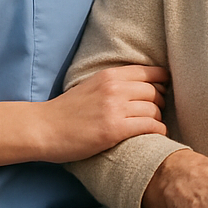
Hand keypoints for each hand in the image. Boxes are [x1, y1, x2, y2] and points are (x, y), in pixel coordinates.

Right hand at [40, 65, 167, 161]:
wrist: (44, 128)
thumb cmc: (66, 111)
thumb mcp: (91, 86)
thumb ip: (113, 84)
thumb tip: (140, 87)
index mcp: (109, 75)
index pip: (150, 72)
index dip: (162, 82)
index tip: (163, 91)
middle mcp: (114, 88)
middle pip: (155, 92)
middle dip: (160, 103)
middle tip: (157, 113)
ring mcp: (114, 109)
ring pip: (155, 110)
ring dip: (158, 119)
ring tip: (152, 126)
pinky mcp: (114, 130)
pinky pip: (150, 126)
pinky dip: (157, 131)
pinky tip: (154, 135)